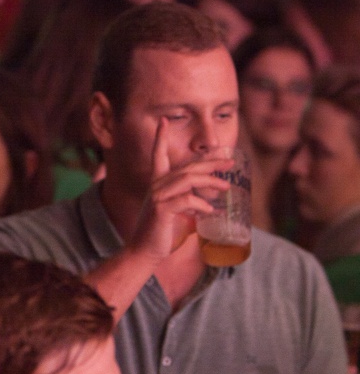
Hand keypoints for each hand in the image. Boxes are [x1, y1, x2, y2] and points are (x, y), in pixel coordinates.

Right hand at [128, 118, 230, 260]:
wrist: (144, 253)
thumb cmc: (161, 234)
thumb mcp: (179, 215)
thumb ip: (192, 206)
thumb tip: (213, 207)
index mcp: (157, 184)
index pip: (158, 156)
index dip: (160, 138)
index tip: (164, 121)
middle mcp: (156, 186)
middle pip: (186, 167)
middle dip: (209, 162)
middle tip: (230, 162)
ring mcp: (157, 197)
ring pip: (188, 180)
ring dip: (210, 181)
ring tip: (227, 186)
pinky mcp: (161, 210)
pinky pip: (187, 200)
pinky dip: (202, 204)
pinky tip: (211, 211)